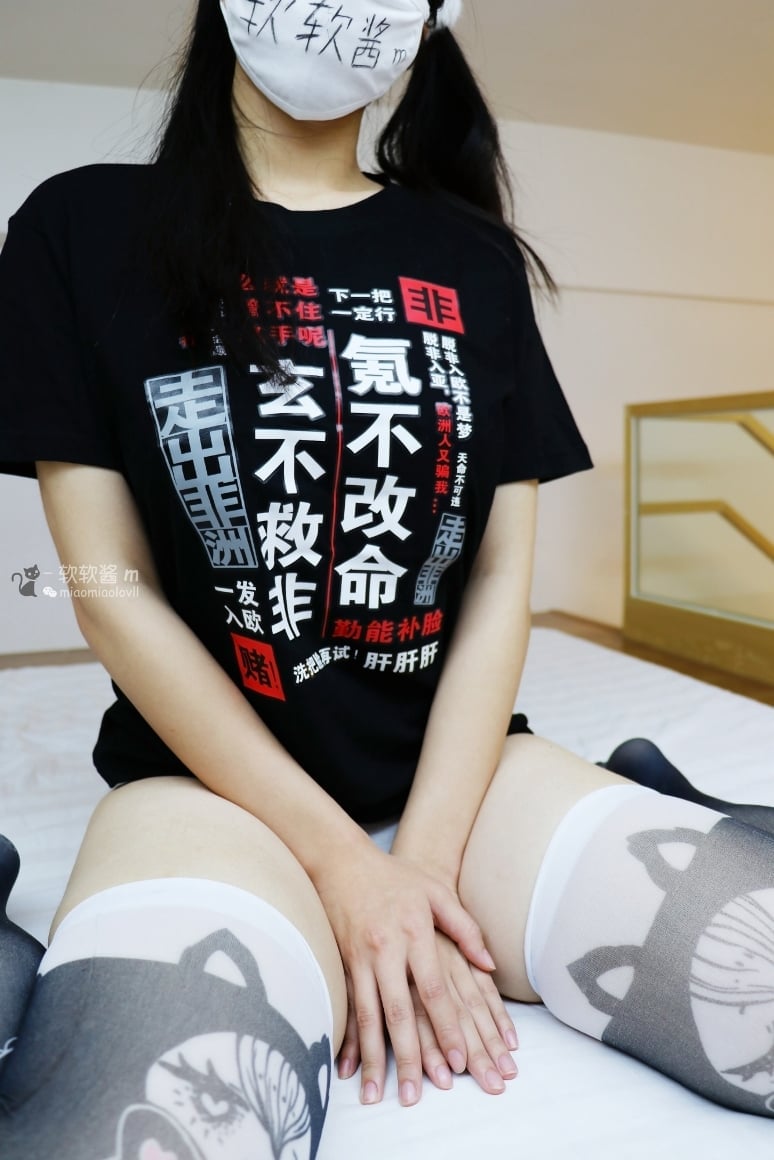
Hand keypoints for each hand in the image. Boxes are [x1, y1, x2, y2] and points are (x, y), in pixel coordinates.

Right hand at [314, 844, 499, 1105]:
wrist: (340, 860)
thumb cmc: (395, 877)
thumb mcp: (435, 891)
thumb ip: (465, 927)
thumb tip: (489, 965)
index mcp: (414, 933)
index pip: (434, 989)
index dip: (446, 1027)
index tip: (458, 1062)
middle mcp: (386, 950)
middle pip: (400, 1013)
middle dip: (409, 1058)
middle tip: (417, 1096)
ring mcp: (359, 959)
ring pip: (368, 1018)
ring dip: (373, 1059)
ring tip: (375, 1095)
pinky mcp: (340, 964)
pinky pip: (344, 1009)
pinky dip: (345, 1041)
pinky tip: (346, 1069)